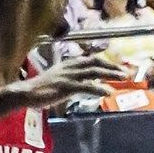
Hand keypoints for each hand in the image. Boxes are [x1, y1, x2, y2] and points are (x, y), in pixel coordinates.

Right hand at [9, 55, 126, 108]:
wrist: (26, 93)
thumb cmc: (42, 88)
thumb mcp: (60, 79)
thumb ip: (74, 78)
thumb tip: (89, 82)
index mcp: (69, 64)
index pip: (91, 59)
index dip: (107, 62)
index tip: (119, 67)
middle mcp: (70, 67)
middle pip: (96, 63)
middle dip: (113, 67)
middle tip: (127, 72)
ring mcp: (68, 76)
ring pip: (93, 72)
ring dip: (110, 74)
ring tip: (123, 78)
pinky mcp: (65, 87)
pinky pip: (85, 87)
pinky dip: (98, 89)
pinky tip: (107, 93)